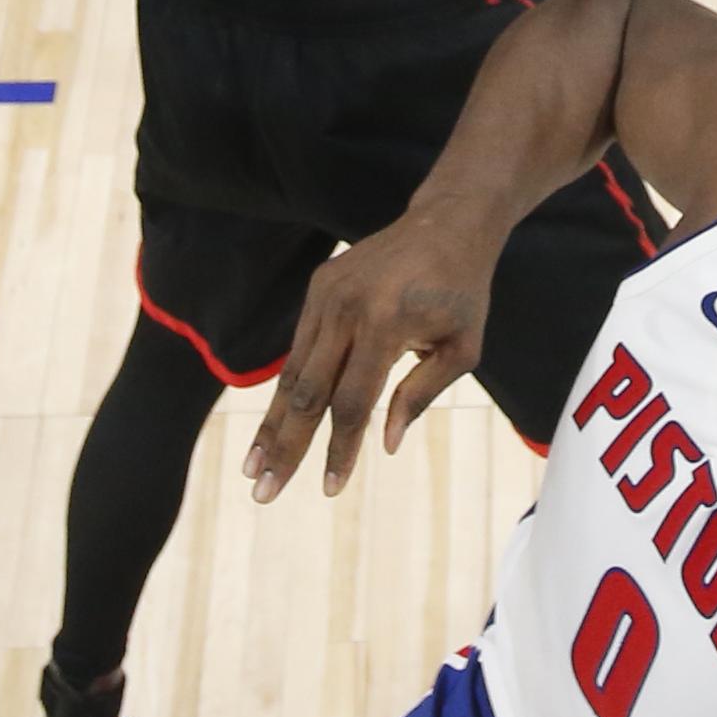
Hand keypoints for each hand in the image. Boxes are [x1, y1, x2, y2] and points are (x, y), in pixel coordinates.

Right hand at [245, 205, 505, 499]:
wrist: (447, 223)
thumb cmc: (462, 292)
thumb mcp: (462, 349)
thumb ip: (421, 394)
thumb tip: (386, 443)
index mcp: (385, 323)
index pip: (352, 402)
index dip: (339, 449)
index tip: (330, 489)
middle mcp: (346, 308)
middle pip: (307, 393)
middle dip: (285, 447)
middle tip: (264, 492)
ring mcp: (326, 294)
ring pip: (292, 372)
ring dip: (272, 424)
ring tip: (254, 466)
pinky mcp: (318, 287)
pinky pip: (300, 347)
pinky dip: (286, 388)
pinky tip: (273, 425)